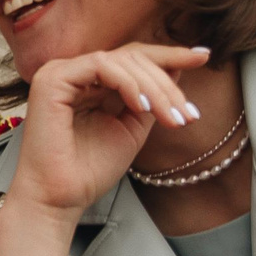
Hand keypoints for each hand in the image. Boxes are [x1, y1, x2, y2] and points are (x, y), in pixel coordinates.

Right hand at [10, 42, 210, 219]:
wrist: (60, 199)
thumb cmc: (89, 171)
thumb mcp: (132, 128)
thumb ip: (149, 99)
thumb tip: (178, 66)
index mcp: (89, 82)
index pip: (132, 58)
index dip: (168, 56)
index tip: (204, 57)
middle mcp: (73, 72)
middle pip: (131, 56)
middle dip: (166, 83)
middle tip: (187, 114)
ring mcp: (60, 73)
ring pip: (121, 60)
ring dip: (153, 87)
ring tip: (170, 118)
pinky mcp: (52, 79)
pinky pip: (101, 66)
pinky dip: (127, 83)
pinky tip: (141, 106)